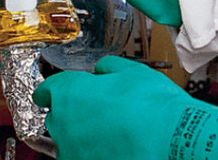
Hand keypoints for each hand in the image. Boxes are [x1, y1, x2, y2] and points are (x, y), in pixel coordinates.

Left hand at [32, 56, 217, 159]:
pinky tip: (118, 145)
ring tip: (114, 130)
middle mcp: (63, 124)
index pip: (47, 90)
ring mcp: (72, 151)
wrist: (170, 140)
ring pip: (71, 141)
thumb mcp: (131, 71)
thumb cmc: (151, 102)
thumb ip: (107, 68)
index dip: (55, 89)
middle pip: (59, 117)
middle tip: (102, 108)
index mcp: (69, 94)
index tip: (61, 90)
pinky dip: (96, 151)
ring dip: (85, 135)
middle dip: (75, 112)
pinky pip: (84, 155)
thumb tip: (100, 71)